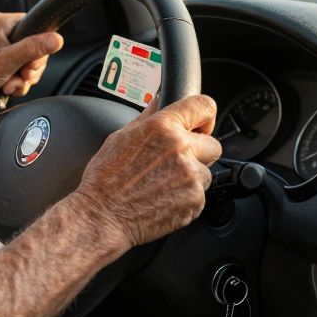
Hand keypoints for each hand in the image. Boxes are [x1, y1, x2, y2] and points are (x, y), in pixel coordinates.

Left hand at [0, 12, 63, 104]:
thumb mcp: (7, 61)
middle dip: (29, 68)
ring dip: (23, 78)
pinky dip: (16, 81)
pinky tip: (8, 88)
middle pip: (34, 47)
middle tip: (20, 77)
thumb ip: (33, 49)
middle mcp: (0, 31)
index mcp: (1, 22)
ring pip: (27, 61)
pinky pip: (18, 69)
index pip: (36, 27)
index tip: (31, 64)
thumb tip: (57, 39)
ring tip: (10, 85)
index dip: (39, 48)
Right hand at [72, 95, 221, 253]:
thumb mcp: (120, 138)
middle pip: (212, 144)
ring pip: (206, 172)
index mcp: (162, 127)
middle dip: (199, 152)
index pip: (203, 106)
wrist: (103, 215)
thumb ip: (147, 118)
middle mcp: (180, 148)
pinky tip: (164, 197)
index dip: (205, 116)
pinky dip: (186, 197)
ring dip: (191, 177)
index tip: (202, 125)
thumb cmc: (105, 179)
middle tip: (176, 162)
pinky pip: (200, 194)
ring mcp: (190, 175)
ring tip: (163, 184)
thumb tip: (158, 101)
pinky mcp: (195, 200)